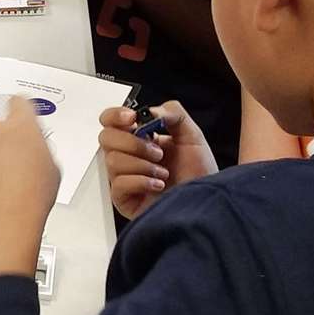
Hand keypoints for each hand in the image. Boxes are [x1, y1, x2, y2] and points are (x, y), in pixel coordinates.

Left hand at [0, 97, 59, 282]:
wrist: (2, 224)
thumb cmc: (30, 201)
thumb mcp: (52, 170)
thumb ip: (40, 149)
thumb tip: (35, 149)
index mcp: (22, 127)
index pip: (19, 103)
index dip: (21, 110)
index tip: (20, 112)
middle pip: (0, 128)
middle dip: (5, 142)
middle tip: (14, 166)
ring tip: (1, 185)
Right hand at [98, 100, 217, 219]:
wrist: (207, 203)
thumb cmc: (200, 175)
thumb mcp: (192, 136)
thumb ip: (174, 114)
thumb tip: (150, 111)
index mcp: (139, 138)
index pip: (111, 120)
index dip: (115, 115)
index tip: (132, 118)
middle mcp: (128, 156)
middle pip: (106, 137)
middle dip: (133, 143)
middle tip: (157, 153)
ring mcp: (124, 177)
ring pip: (112, 160)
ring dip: (142, 165)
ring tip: (163, 172)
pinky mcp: (124, 199)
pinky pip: (119, 184)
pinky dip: (141, 181)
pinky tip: (157, 185)